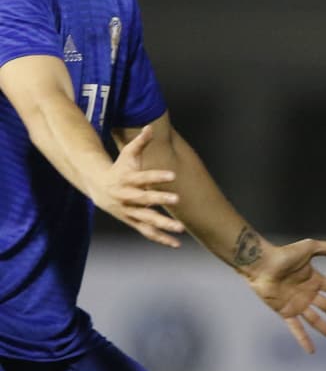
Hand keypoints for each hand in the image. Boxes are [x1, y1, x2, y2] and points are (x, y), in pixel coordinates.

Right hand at [91, 125, 185, 247]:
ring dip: (163, 226)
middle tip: (177, 200)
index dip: (157, 176)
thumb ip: (140, 142)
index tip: (172, 175)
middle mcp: (127, 197)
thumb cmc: (119, 168)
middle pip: (144, 200)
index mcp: (127, 180)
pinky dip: (161, 238)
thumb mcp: (127, 154)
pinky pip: (147, 232)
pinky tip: (176, 244)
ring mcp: (129, 212)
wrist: (98, 187)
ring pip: (146, 220)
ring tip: (181, 229)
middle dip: (160, 200)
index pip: (143, 177)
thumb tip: (150, 126)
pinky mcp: (133, 221)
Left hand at [245, 238, 325, 354]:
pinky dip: (303, 339)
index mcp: (314, 279)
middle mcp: (307, 293)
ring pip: (317, 320)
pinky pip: (296, 328)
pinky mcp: (285, 312)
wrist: (262, 264)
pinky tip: (311, 350)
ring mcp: (297, 304)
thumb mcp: (309, 247)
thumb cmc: (283, 253)